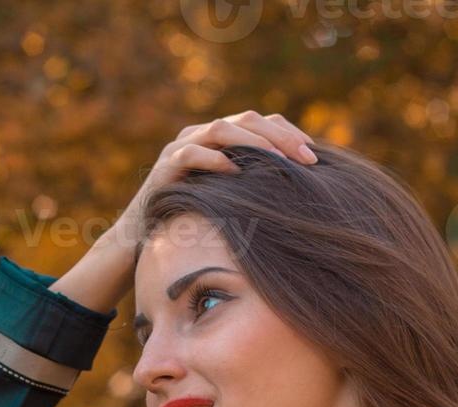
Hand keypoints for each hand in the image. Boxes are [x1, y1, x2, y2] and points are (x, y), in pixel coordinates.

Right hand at [119, 111, 317, 240]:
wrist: (144, 237)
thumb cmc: (193, 220)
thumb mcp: (230, 198)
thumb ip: (254, 184)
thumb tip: (303, 186)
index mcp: (219, 138)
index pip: (260, 122)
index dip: (288, 132)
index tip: (313, 155)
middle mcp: (200, 134)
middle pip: (246, 119)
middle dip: (280, 136)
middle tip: (307, 159)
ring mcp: (180, 147)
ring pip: (221, 129)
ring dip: (253, 143)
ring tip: (278, 161)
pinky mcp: (165, 166)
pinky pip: (191, 154)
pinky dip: (215, 160)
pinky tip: (236, 173)